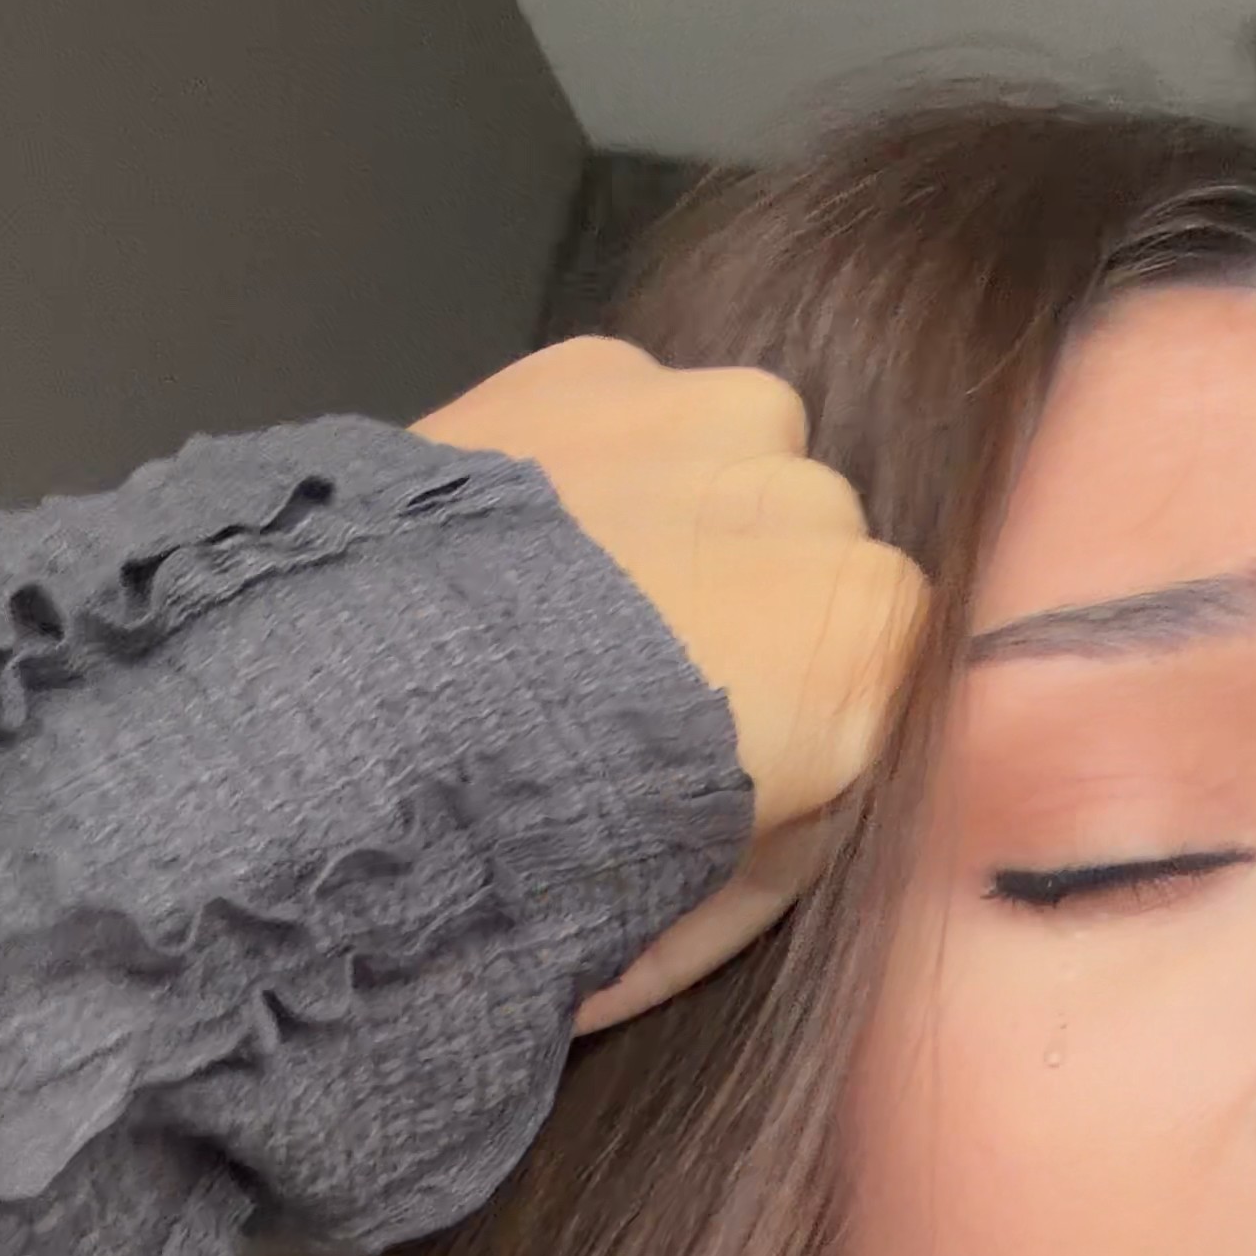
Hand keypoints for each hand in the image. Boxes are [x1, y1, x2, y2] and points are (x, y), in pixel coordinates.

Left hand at [409, 338, 929, 1027]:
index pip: (882, 685)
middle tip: (631, 705)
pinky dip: (594, 475)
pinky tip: (514, 550)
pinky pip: (632, 421)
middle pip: (810, 564)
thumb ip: (791, 841)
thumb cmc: (564, 828)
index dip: (807, 740)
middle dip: (746, 622)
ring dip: (680, 530)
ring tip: (565, 616)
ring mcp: (708, 409)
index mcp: (878, 630)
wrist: (374, 713)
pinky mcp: (596, 362)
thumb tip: (792, 824)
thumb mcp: (710, 893)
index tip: (728, 787)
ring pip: (731, 472)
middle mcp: (820, 494)